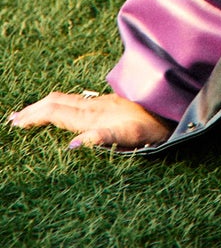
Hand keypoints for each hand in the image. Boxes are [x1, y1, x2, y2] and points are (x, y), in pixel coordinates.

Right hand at [8, 91, 170, 151]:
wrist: (178, 110)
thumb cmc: (155, 127)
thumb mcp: (131, 136)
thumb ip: (103, 139)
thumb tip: (73, 145)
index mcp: (95, 116)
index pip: (56, 112)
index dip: (34, 117)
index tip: (15, 123)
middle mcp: (96, 107)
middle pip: (57, 103)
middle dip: (34, 110)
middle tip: (13, 119)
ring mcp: (103, 105)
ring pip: (67, 101)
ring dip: (45, 107)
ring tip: (30, 114)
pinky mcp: (112, 106)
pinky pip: (78, 104)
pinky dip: (61, 107)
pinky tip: (62, 112)